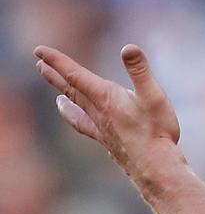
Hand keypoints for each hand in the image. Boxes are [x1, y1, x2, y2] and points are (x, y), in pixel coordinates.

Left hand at [34, 44, 180, 174]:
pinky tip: (67, 112)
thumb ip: (140, 71)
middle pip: (70, 88)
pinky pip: (81, 122)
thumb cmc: (156, 130)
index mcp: (106, 97)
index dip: (57, 61)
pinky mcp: (105, 137)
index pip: (75, 75)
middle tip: (39, 62)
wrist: (154, 165)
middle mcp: (97, 110)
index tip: (39, 51)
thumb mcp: (153, 95)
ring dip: (62, 91)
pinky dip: (71, 114)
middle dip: (55, 73)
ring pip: (74, 103)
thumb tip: (128, 48)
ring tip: (52, 86)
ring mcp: (99, 125)